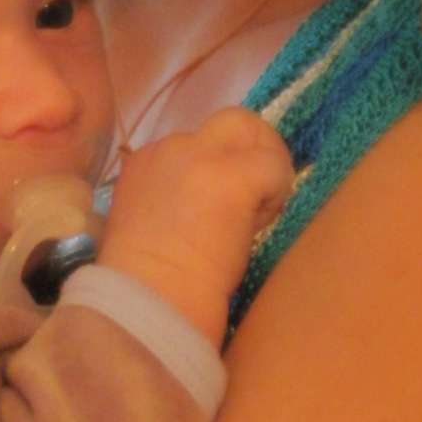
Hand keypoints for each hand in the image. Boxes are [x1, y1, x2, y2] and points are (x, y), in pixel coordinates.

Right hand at [99, 107, 294, 345]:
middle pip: (228, 123)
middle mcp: (169, 149)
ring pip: (250, 129)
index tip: (218, 210)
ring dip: (264, 163)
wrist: (150, 299)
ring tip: (259, 210)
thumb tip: (212, 206)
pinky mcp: (232, 176)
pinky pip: (273, 165)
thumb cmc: (146, 280)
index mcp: (143, 163)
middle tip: (257, 191)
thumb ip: (172, 200)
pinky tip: (262, 223)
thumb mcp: (150, 223)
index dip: (216, 171)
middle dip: (250, 149)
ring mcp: (200, 156)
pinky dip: (278, 190)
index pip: (195, 144)